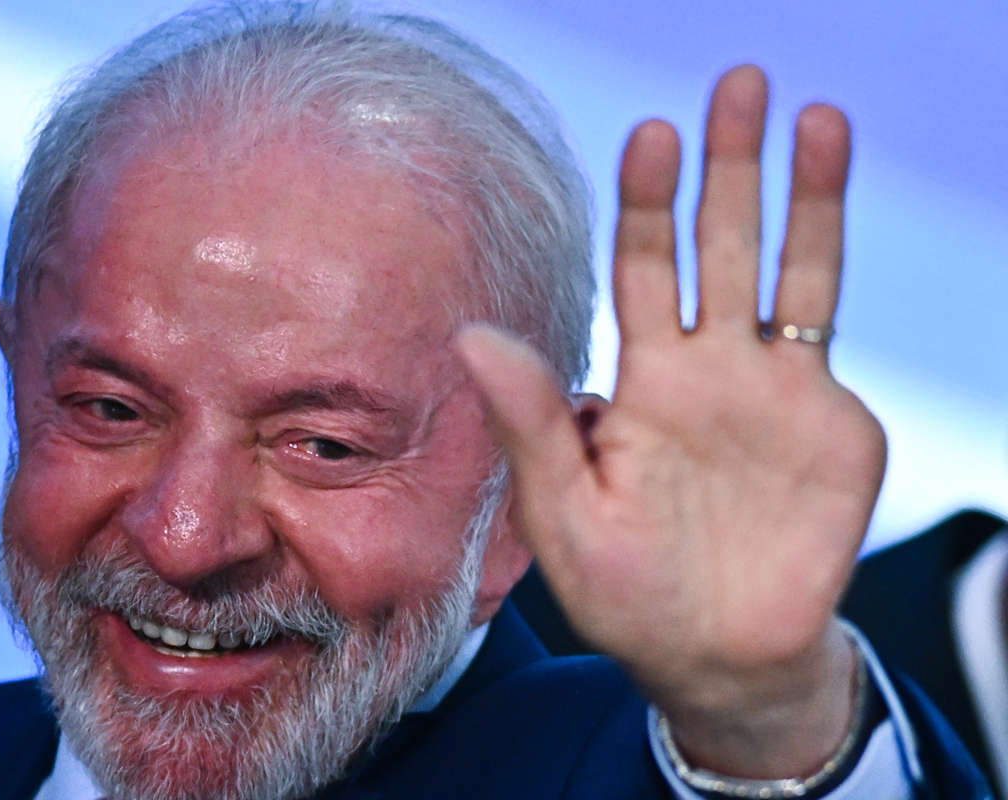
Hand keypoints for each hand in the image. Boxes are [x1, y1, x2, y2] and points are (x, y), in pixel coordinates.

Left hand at [458, 65, 885, 778]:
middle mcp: (706, 368)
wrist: (716, 657)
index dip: (646, 205)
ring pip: (787, 271)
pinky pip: (825, 337)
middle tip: (735, 83)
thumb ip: (527, 423)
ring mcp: (772, 389)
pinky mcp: (829, 421)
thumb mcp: (562, 512)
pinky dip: (828, 267)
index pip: (641, 271)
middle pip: (717, 247)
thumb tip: (469, 333)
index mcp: (641, 383)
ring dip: (800, 194)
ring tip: (815, 116)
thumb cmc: (627, 592)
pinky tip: (824, 205)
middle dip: (726, 169)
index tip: (648, 136)